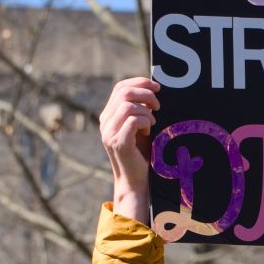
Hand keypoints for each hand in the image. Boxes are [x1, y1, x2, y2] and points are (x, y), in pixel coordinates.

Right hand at [99, 76, 160, 223]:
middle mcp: (105, 122)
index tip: (157, 87)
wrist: (135, 181)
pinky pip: (132, 120)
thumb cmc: (142, 153)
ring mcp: (109, 132)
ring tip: (153, 123)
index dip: (140, 82)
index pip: (120, 87)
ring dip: (147, 112)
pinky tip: (148, 132)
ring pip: (128, 106)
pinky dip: (145, 122)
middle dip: (147, 94)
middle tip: (159, 106)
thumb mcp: (141, 126)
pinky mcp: (117, 143)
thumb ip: (142, 109)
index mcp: (109, 115)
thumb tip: (154, 88)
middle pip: (124, 92)